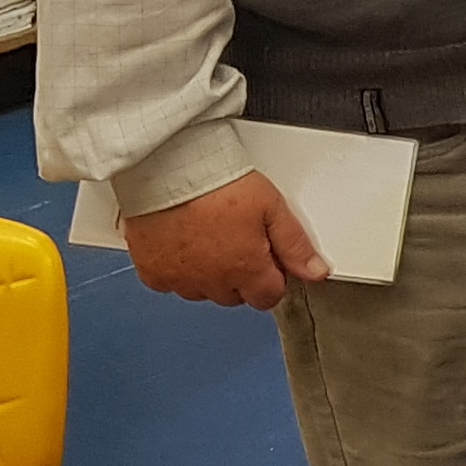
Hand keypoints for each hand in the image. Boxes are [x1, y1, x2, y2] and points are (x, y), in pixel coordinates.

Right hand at [122, 170, 328, 308]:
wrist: (167, 168)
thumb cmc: (216, 183)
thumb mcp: (271, 207)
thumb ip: (295, 244)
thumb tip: (316, 271)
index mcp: (245, 270)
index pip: (268, 297)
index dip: (273, 277)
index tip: (268, 257)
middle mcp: (211, 282)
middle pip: (235, 296)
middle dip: (242, 275)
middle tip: (237, 239)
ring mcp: (178, 279)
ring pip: (201, 290)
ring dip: (209, 273)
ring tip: (208, 236)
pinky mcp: (150, 270)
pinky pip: (168, 281)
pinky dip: (177, 267)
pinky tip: (182, 241)